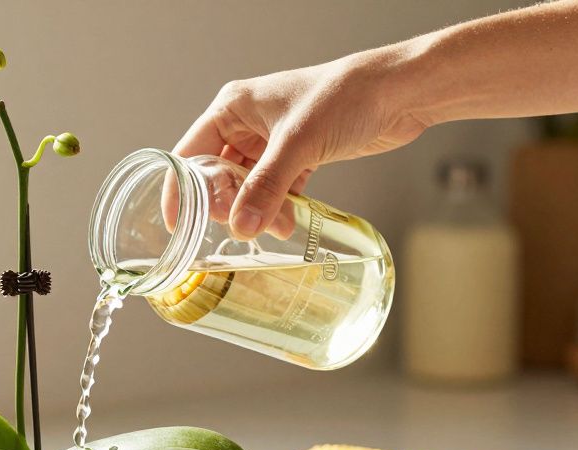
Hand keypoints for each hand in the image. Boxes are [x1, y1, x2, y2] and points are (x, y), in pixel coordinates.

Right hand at [175, 51, 428, 238]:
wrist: (398, 93)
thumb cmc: (345, 96)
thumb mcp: (297, 144)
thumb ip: (266, 188)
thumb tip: (241, 227)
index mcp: (233, 107)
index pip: (190, 153)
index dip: (181, 190)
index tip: (179, 225)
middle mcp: (247, 123)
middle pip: (218, 174)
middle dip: (227, 204)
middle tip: (237, 227)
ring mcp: (272, 141)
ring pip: (249, 186)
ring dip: (257, 209)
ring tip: (273, 227)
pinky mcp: (298, 155)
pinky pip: (276, 189)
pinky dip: (279, 207)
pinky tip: (287, 222)